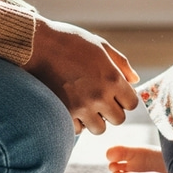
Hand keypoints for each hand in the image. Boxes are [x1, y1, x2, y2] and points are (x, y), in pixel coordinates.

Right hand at [22, 18, 139, 134]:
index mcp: (112, 78)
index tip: (117, 94)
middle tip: (102, 99)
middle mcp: (100, 96)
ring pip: (99, 128)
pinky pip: (78, 130)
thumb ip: (121, 64)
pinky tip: (72, 107)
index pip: (132, 103)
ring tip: (86, 104)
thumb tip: (135, 80)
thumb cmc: (71, 41)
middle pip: (118, 119)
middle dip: (112, 110)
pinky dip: (77, 122)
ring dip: (95, 119)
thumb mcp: (101, 46)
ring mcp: (81, 107)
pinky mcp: (64, 114)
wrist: (38, 45)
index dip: (126, 99)